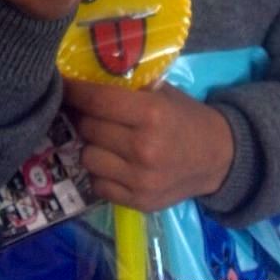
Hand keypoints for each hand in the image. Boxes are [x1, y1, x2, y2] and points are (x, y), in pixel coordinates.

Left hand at [64, 78, 233, 210]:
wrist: (218, 158)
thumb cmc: (185, 117)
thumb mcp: (162, 92)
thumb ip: (127, 87)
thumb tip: (85, 76)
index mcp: (151, 114)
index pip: (96, 100)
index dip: (74, 91)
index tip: (61, 85)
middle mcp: (144, 148)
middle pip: (88, 128)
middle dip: (82, 117)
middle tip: (84, 111)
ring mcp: (141, 180)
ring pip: (88, 157)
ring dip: (91, 145)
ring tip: (103, 138)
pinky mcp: (139, 202)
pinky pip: (98, 184)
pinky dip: (100, 172)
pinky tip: (114, 161)